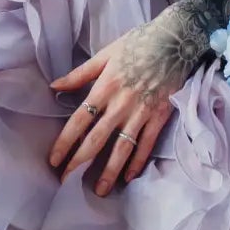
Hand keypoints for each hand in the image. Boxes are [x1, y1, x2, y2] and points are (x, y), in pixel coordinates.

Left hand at [46, 8, 204, 196]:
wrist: (175, 39)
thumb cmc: (138, 44)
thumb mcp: (105, 54)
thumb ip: (80, 74)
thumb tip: (54, 86)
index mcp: (104, 87)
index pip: (79, 120)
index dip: (65, 142)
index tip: (54, 160)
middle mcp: (121, 104)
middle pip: (96, 139)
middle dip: (79, 162)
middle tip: (66, 182)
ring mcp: (142, 112)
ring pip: (122, 147)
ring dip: (109, 170)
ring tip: (99, 190)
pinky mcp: (160, 116)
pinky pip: (147, 143)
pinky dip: (138, 161)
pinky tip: (129, 177)